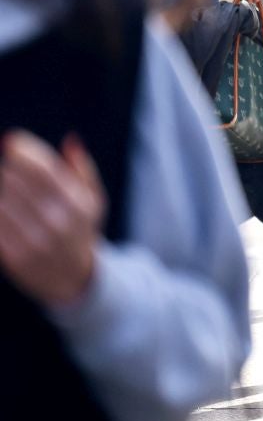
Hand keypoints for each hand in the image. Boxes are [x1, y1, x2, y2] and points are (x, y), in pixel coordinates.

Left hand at [0, 131, 104, 307]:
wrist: (73, 281)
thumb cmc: (80, 231)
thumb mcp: (94, 201)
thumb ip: (83, 169)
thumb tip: (70, 140)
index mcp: (78, 204)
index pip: (46, 170)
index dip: (24, 152)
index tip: (10, 139)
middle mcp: (57, 222)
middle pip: (18, 183)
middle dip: (7, 168)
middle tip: (6, 165)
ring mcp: (35, 241)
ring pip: (1, 202)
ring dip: (0, 188)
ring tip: (4, 184)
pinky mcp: (14, 257)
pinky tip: (1, 204)